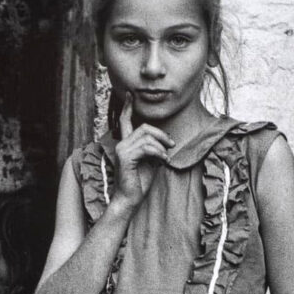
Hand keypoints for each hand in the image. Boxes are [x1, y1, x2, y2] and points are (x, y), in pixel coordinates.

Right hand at [112, 93, 173, 208]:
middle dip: (161, 134)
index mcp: (126, 144)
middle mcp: (122, 144)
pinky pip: (146, 148)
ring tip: (166, 157)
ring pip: (146, 137)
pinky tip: (163, 161)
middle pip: (143, 127)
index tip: (130, 94)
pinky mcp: (126, 157)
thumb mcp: (150, 162)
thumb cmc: (140, 183)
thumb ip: (154, 149)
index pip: (125, 121)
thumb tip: (165, 142)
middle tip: (171, 145)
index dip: (128, 107)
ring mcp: (122, 150)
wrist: (130, 199)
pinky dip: (158, 153)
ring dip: (161, 146)